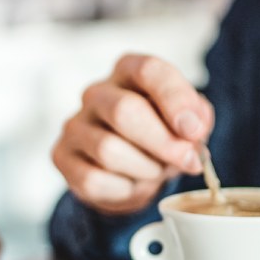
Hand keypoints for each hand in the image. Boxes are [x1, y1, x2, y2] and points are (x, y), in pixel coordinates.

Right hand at [52, 54, 213, 214]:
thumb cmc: (161, 133)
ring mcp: (75, 124)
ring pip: (108, 150)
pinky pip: (93, 179)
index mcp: (129, 71)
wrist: (130, 167)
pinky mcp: (62, 156)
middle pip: (124, 110)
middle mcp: (97, 92)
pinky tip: (131, 183)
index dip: (175, 100)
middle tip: (187, 161)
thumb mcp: (188, 120)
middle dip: (163, 142)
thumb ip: (197, 118)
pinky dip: (122, 189)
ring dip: (144, 169)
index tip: (194, 130)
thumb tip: (191, 130)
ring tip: (155, 171)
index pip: (149, 70)